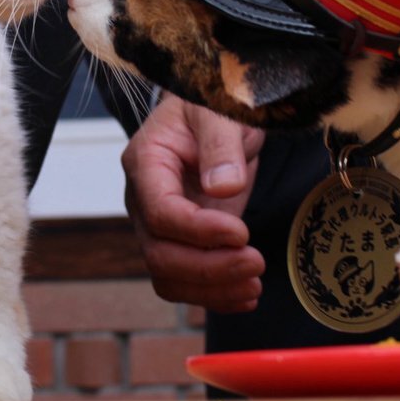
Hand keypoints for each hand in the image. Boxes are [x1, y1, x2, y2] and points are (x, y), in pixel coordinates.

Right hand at [122, 92, 266, 312]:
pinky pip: (184, 280)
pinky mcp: (180, 241)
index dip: (198, 231)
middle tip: (255, 263)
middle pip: (159, 253)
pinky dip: (214, 294)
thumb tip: (223, 188)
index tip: (241, 232)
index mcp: (145, 162)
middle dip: (208, 268)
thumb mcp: (219, 111)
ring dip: (211, 289)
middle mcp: (143, 199)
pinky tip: (246, 295)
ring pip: (168, 275)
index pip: (159, 212)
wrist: (214, 116)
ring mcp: (159, 224)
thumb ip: (220, 146)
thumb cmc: (213, 104)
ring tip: (254, 287)